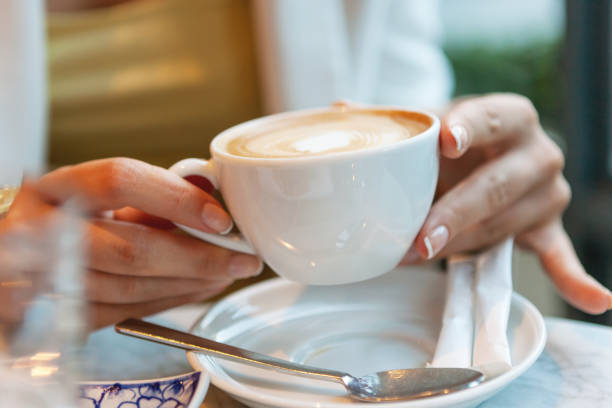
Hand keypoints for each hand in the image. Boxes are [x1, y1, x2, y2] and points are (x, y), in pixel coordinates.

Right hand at [0, 158, 261, 330]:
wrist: (15, 254)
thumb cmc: (68, 219)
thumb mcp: (101, 195)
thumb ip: (152, 192)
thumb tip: (210, 190)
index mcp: (61, 188)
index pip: (121, 181)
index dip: (177, 200)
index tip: (221, 219)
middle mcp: (43, 230)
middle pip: (131, 247)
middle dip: (199, 258)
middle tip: (243, 259)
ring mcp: (46, 278)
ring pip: (131, 287)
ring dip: (190, 284)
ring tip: (227, 274)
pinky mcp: (56, 315)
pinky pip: (123, 313)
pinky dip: (169, 301)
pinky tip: (197, 289)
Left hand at [402, 93, 611, 313]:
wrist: (483, 165)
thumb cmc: (451, 144)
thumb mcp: (428, 126)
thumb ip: (391, 122)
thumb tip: (340, 109)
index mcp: (510, 116)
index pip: (493, 116)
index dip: (471, 126)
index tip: (444, 140)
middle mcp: (538, 153)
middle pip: (498, 184)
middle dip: (455, 212)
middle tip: (418, 238)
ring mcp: (546, 195)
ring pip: (507, 225)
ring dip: (461, 245)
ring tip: (413, 258)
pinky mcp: (548, 229)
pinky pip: (561, 256)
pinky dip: (576, 279)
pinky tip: (597, 300)